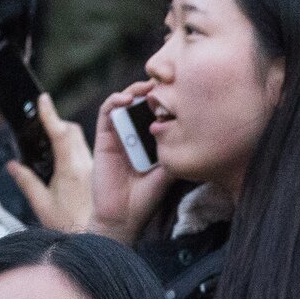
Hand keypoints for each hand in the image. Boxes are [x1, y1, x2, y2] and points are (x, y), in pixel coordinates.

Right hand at [5, 93, 95, 231]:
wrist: (101, 236)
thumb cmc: (71, 226)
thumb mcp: (43, 206)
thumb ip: (27, 183)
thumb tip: (13, 166)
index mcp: (70, 169)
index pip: (61, 133)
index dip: (50, 115)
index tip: (44, 99)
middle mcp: (85, 165)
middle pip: (73, 132)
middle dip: (59, 124)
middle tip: (48, 123)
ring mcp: (93, 169)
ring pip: (83, 141)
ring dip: (70, 135)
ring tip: (58, 136)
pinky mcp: (98, 175)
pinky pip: (88, 153)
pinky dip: (78, 148)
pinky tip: (73, 155)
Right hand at [90, 80, 174, 244]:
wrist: (124, 216)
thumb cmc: (146, 197)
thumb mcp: (168, 171)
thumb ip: (175, 151)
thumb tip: (197, 134)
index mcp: (150, 141)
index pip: (157, 112)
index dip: (166, 100)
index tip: (181, 91)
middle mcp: (134, 135)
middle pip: (142, 103)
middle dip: (153, 91)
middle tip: (165, 82)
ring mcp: (118, 135)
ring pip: (125, 102)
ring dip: (135, 91)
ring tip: (148, 88)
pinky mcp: (103, 138)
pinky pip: (106, 112)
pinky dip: (115, 101)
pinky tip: (127, 100)